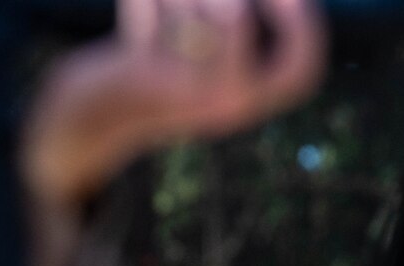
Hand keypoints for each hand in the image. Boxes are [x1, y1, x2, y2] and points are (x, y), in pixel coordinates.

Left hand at [22, 0, 325, 208]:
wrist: (101, 116)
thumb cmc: (167, 70)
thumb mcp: (219, 60)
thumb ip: (244, 22)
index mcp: (254, 101)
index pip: (300, 67)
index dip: (303, 24)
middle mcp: (227, 103)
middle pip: (234, 13)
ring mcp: (185, 90)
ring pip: (184, 2)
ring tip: (163, 5)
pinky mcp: (143, 72)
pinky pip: (146, 1)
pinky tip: (138, 13)